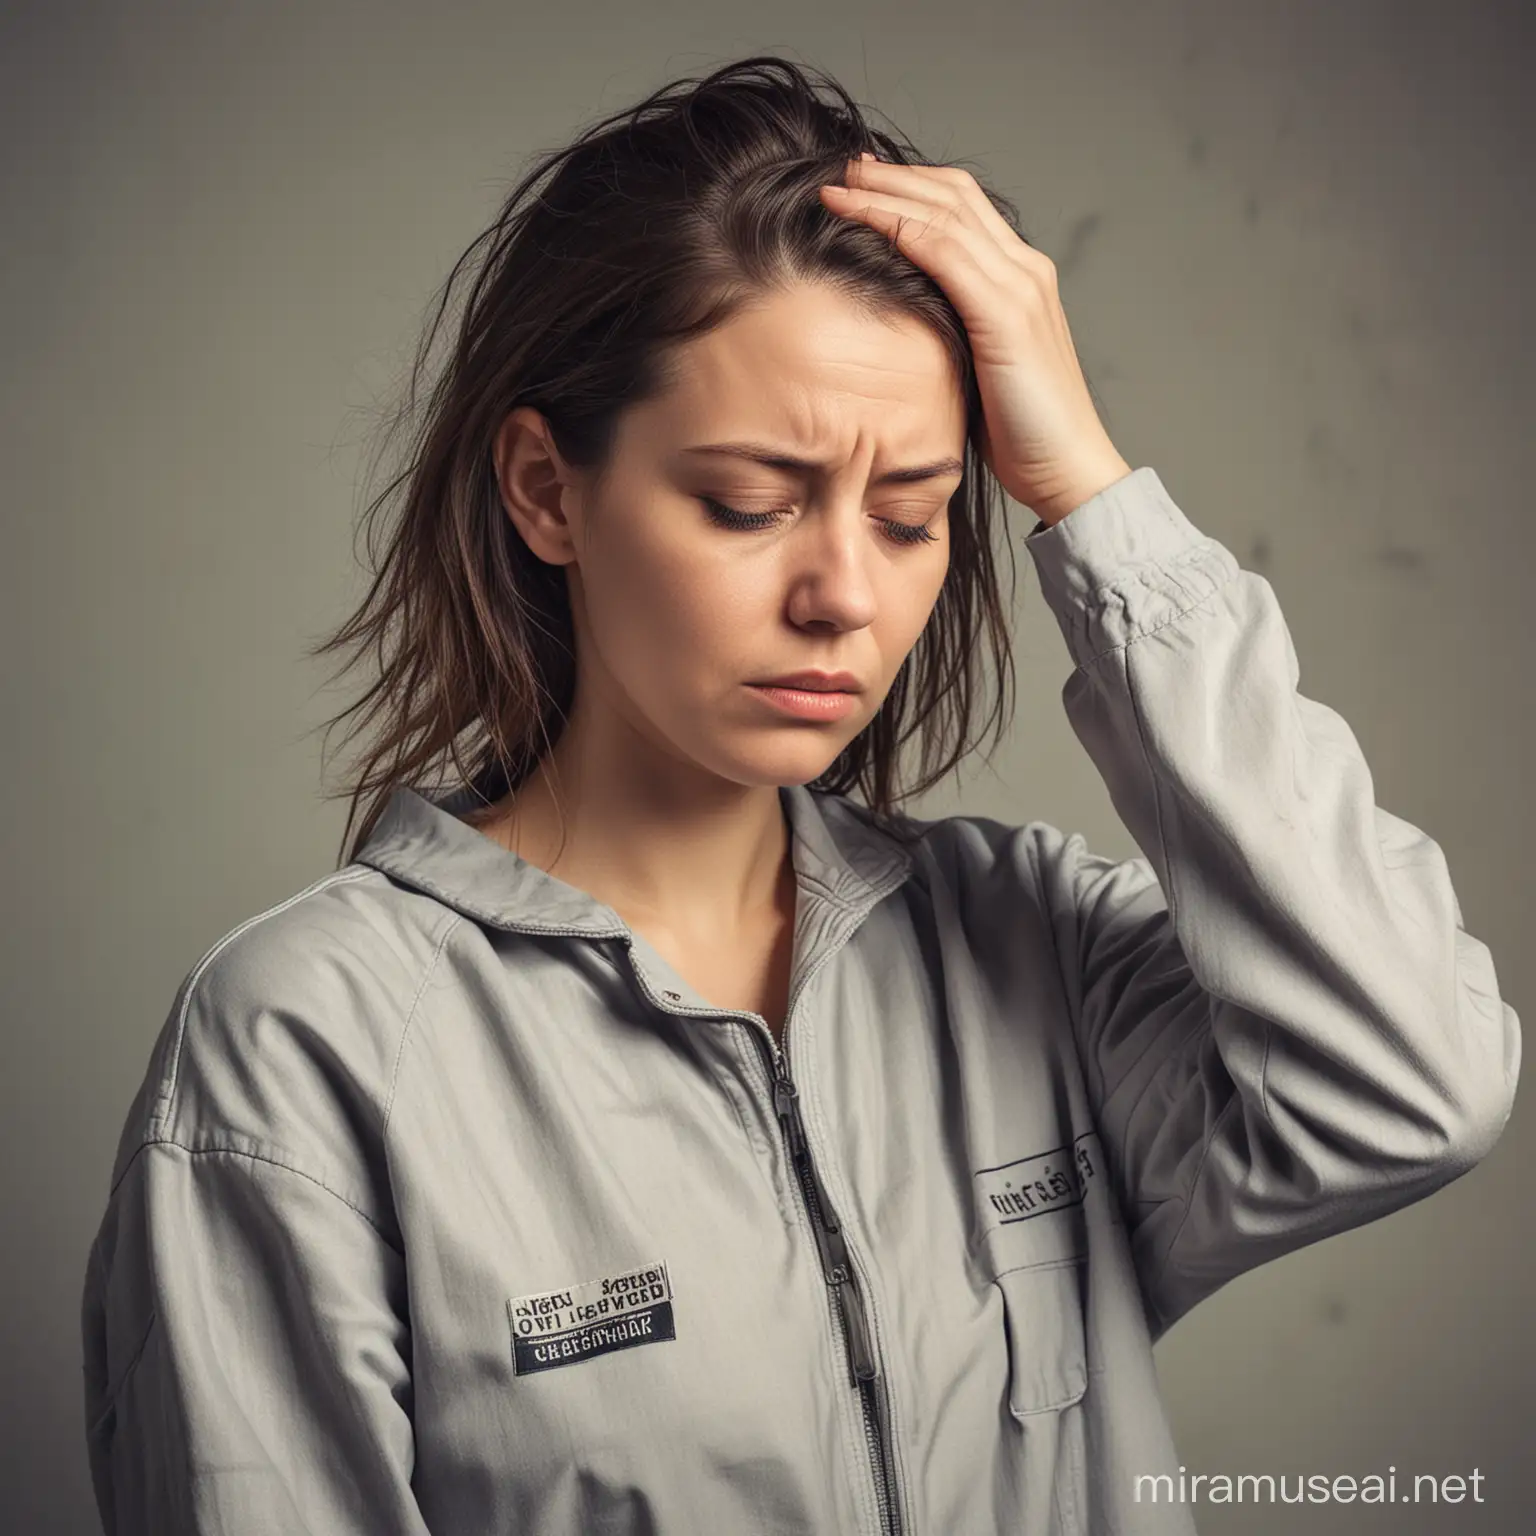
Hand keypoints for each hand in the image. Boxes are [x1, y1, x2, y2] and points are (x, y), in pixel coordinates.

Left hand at [819, 154, 1131, 525]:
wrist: (1067, 469)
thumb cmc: (1023, 435)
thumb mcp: (980, 372)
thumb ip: (955, 336)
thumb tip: (907, 330)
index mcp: (1021, 280)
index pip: (964, 208)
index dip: (913, 186)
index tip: (863, 181)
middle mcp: (1025, 270)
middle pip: (953, 195)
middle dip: (894, 177)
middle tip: (844, 166)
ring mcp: (1019, 288)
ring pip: (944, 214)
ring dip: (886, 194)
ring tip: (839, 185)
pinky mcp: (1006, 315)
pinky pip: (945, 254)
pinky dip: (900, 228)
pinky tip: (863, 219)